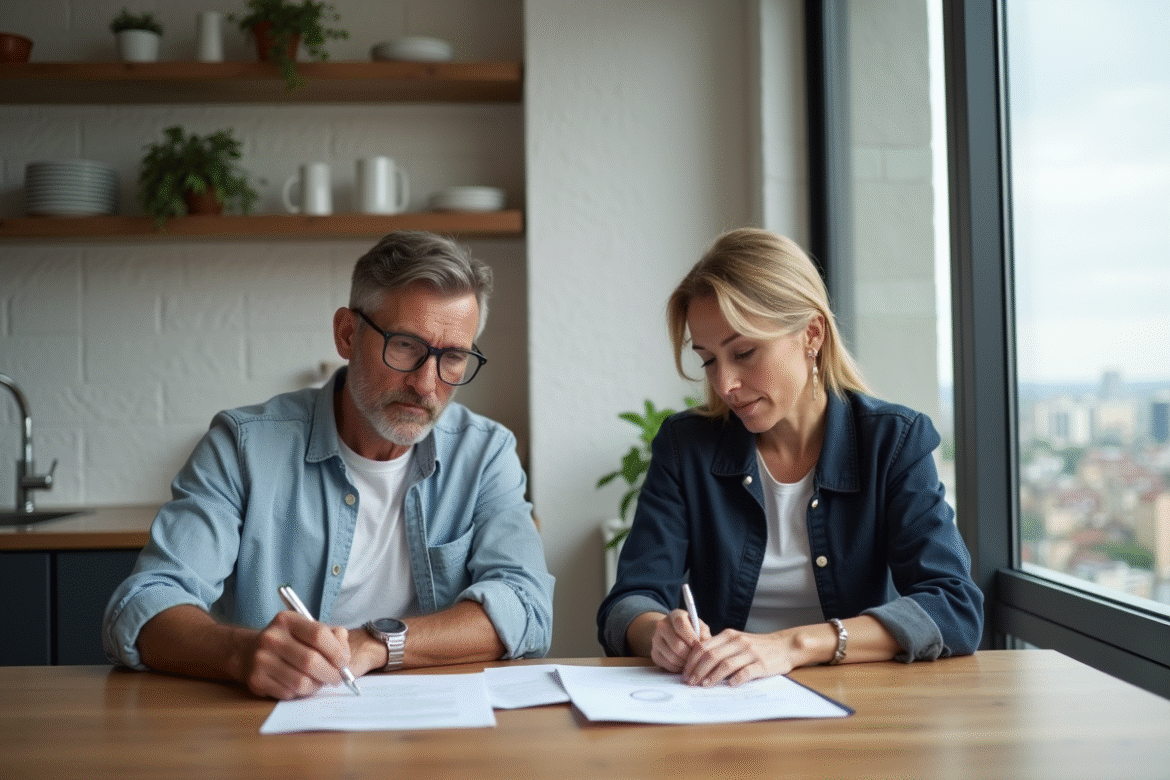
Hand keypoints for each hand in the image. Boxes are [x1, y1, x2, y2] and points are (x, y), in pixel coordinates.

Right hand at [241, 610, 352, 699]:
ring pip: (301, 682)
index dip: (337, 651)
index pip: (319, 635)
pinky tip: (299, 684)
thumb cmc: (289, 641)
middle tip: (337, 678)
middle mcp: (272, 638)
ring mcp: (261, 659)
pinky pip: (288, 693)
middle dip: (330, 673)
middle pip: (311, 661)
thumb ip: (332, 636)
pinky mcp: (256, 680)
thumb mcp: (307, 629)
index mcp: (287, 620)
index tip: (344, 662)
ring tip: (318, 681)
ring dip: (316, 686)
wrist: (249, 652)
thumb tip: (345, 657)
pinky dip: (300, 693)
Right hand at [648, 609, 710, 672]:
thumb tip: (706, 645)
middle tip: (697, 657)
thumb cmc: (691, 631)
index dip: (691, 637)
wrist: (672, 633)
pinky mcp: (654, 653)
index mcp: (675, 615)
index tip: (698, 645)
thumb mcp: (699, 627)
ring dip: (685, 663)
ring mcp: (656, 640)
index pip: (680, 624)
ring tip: (691, 661)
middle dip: (690, 654)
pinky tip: (683, 663)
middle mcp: (662, 626)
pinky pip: (668, 665)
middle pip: (677, 645)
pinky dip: (678, 668)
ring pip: (673, 657)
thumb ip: (704, 634)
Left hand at [681, 628, 803, 687]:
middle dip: (697, 670)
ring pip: (725, 664)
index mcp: (729, 635)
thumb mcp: (737, 641)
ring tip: (703, 685)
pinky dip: (735, 679)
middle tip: (690, 682)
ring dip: (712, 676)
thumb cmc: (758, 646)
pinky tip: (728, 685)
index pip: (704, 646)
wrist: (785, 646)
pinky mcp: (761, 664)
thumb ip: (720, 648)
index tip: (685, 672)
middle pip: (711, 656)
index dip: (692, 660)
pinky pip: (745, 672)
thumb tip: (697, 663)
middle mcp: (738, 642)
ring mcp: (750, 653)